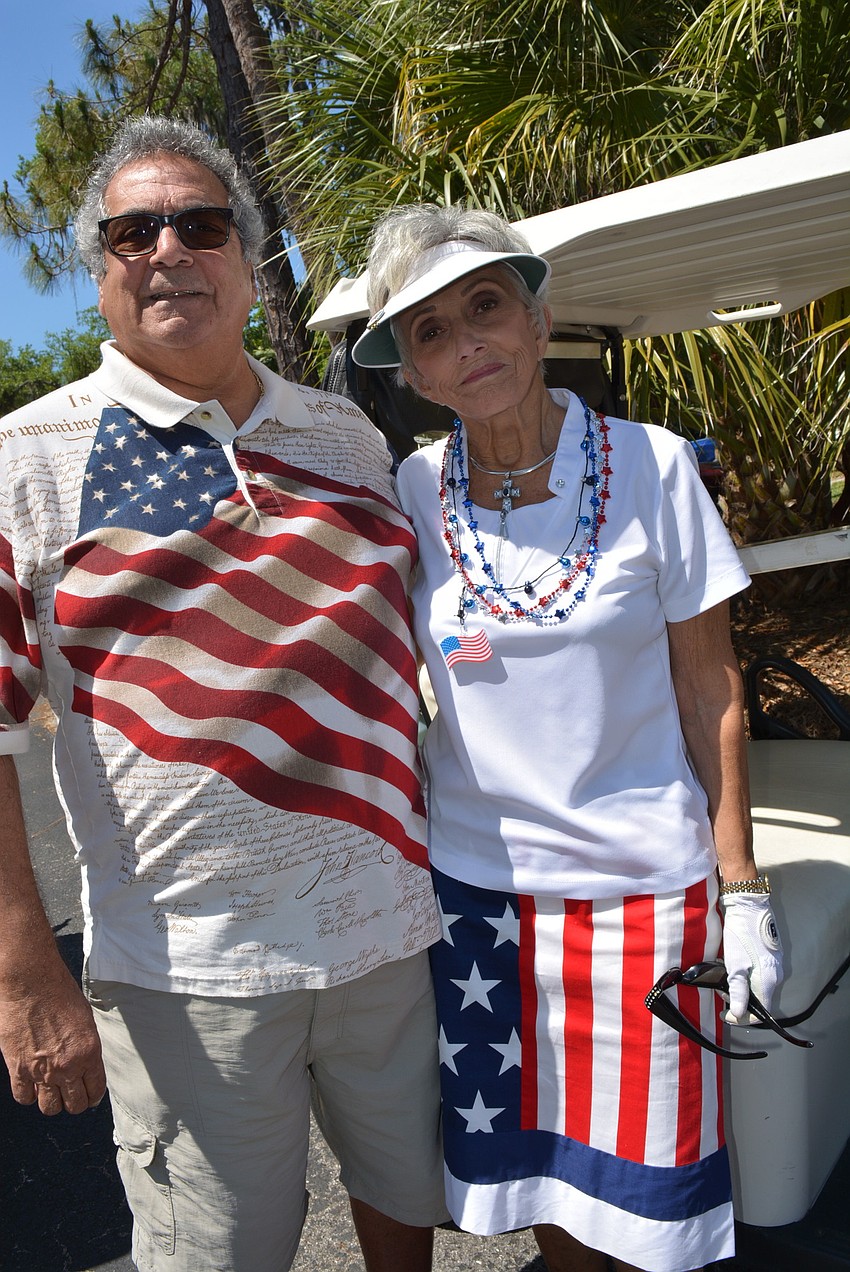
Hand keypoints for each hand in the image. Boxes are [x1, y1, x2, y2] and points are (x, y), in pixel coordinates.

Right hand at [0, 969, 106, 1114]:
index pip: (96, 1090)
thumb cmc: (59, 992)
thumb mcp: (85, 1019)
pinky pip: (24, 1097)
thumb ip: (86, 1046)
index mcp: (89, 1052)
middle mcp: (67, 1066)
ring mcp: (42, 1071)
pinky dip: (28, 1094)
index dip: (93, 1096)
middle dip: (75, 1102)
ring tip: (51, 1091)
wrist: (30, 982)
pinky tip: (32, 1084)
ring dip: (52, 1102)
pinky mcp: (18, 1069)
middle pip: (74, 1105)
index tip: (90, 1095)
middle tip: (71, 1094)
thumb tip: (85, 1063)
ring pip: (50, 1108)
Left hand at [721, 893, 782, 1021]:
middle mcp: (777, 975)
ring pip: (758, 986)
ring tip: (725, 976)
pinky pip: (760, 974)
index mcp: (769, 980)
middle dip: (740, 999)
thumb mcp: (735, 966)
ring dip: (742, 987)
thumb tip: (739, 1015)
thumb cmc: (740, 934)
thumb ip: (738, 992)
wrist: (748, 906)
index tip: (726, 1013)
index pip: (761, 1012)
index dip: (743, 1016)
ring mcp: (776, 964)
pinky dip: (746, 976)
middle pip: (759, 999)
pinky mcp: (771, 955)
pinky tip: (734, 966)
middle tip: (722, 991)